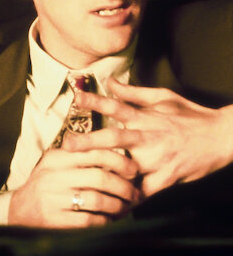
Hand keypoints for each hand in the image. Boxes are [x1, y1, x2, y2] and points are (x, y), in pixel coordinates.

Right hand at [8, 145, 140, 227]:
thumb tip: (117, 153)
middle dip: (124, 187)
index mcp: (56, 158)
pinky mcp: (55, 219)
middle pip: (100, 177)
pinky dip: (104, 221)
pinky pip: (89, 220)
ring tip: (124, 207)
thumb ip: (78, 156)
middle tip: (134, 193)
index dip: (120, 161)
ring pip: (98, 200)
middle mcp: (53, 176)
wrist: (18, 210)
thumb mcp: (55, 164)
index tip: (133, 170)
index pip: (94, 153)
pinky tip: (109, 220)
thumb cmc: (45, 185)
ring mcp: (53, 198)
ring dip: (117, 206)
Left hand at [65, 79, 232, 196]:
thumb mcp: (163, 98)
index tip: (75, 97)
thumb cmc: (191, 116)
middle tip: (67, 144)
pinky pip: (144, 190)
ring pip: (127, 165)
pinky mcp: (168, 176)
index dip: (95, 101)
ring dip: (105, 171)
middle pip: (115, 136)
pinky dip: (128, 197)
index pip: (116, 105)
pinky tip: (112, 202)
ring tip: (82, 177)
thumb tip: (110, 81)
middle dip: (89, 140)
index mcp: (146, 117)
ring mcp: (158, 158)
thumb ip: (134, 93)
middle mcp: (149, 136)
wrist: (223, 137)